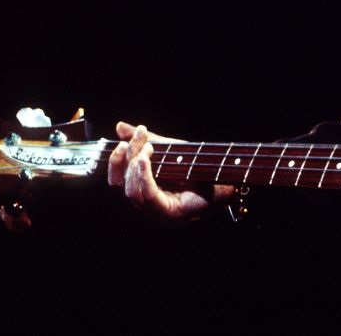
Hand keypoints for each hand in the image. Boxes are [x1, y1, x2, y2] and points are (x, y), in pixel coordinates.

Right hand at [107, 121, 233, 220]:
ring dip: (136, 166)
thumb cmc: (199, 165)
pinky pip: (148, 196)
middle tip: (140, 137)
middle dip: (127, 157)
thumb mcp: (169, 149)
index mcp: (145, 188)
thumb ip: (145, 141)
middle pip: (122, 184)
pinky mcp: (170, 215)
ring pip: (132, 192)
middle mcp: (149, 203)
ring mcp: (158, 212)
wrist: (225, 176)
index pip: (118, 179)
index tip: (122, 139)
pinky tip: (145, 160)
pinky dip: (144, 177)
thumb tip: (120, 127)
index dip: (115, 160)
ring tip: (148, 148)